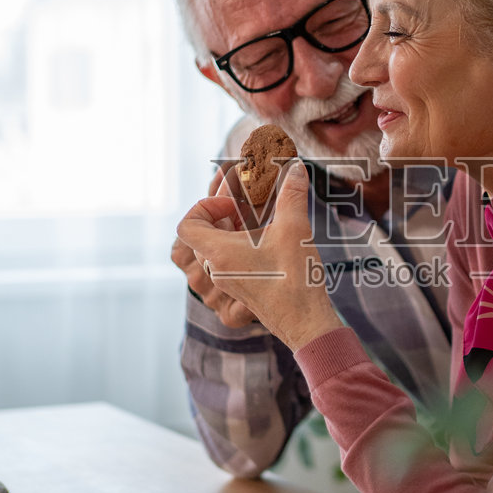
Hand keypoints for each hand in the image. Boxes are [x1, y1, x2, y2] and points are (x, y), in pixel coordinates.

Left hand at [175, 161, 340, 351]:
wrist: (306, 325)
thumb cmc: (295, 281)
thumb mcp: (294, 230)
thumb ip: (292, 193)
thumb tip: (295, 167)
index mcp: (218, 253)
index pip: (186, 225)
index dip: (204, 207)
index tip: (232, 205)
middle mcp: (217, 270)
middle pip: (201, 236)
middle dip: (222, 217)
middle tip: (248, 207)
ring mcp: (228, 283)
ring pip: (216, 252)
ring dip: (232, 234)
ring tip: (261, 225)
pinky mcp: (243, 291)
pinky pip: (229, 265)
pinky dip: (241, 249)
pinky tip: (270, 244)